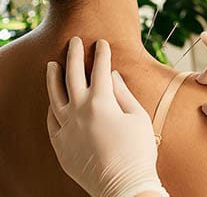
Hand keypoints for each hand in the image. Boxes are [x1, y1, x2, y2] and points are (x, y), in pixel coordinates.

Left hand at [46, 37, 167, 196]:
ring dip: (53, 77)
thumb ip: (123, 93)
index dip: (102, 54)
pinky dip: (52, 107)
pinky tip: (53, 100)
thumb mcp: (138, 117)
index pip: (100, 70)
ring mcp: (66, 128)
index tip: (102, 43)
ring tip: (52, 64)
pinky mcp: (61, 144)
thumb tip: (112, 75)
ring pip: (54, 96)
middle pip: (73, 75)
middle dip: (75, 55)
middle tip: (75, 41)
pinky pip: (51, 120)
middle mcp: (79, 111)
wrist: (124, 185)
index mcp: (101, 102)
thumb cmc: (137, 151)